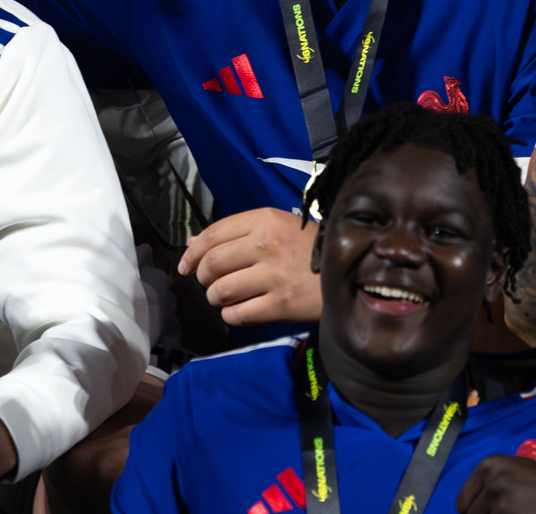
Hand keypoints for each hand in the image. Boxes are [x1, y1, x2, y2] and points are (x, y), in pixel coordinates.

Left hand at [178, 208, 321, 325]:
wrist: (350, 271)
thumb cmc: (309, 249)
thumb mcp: (277, 228)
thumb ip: (236, 233)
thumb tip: (193, 243)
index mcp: (264, 220)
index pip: (212, 235)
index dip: (191, 253)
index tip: (185, 266)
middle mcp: (266, 244)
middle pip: (211, 264)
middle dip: (202, 278)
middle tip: (209, 283)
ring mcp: (273, 275)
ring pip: (220, 291)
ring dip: (215, 298)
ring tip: (225, 298)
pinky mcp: (281, 304)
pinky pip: (237, 314)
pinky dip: (231, 315)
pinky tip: (239, 310)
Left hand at [458, 454, 535, 512]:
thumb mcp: (515, 471)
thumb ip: (490, 480)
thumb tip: (463, 507)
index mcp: (490, 464)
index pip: (463, 501)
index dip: (475, 512)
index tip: (489, 512)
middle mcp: (492, 477)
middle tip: (508, 512)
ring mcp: (499, 498)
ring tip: (517, 513)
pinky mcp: (506, 513)